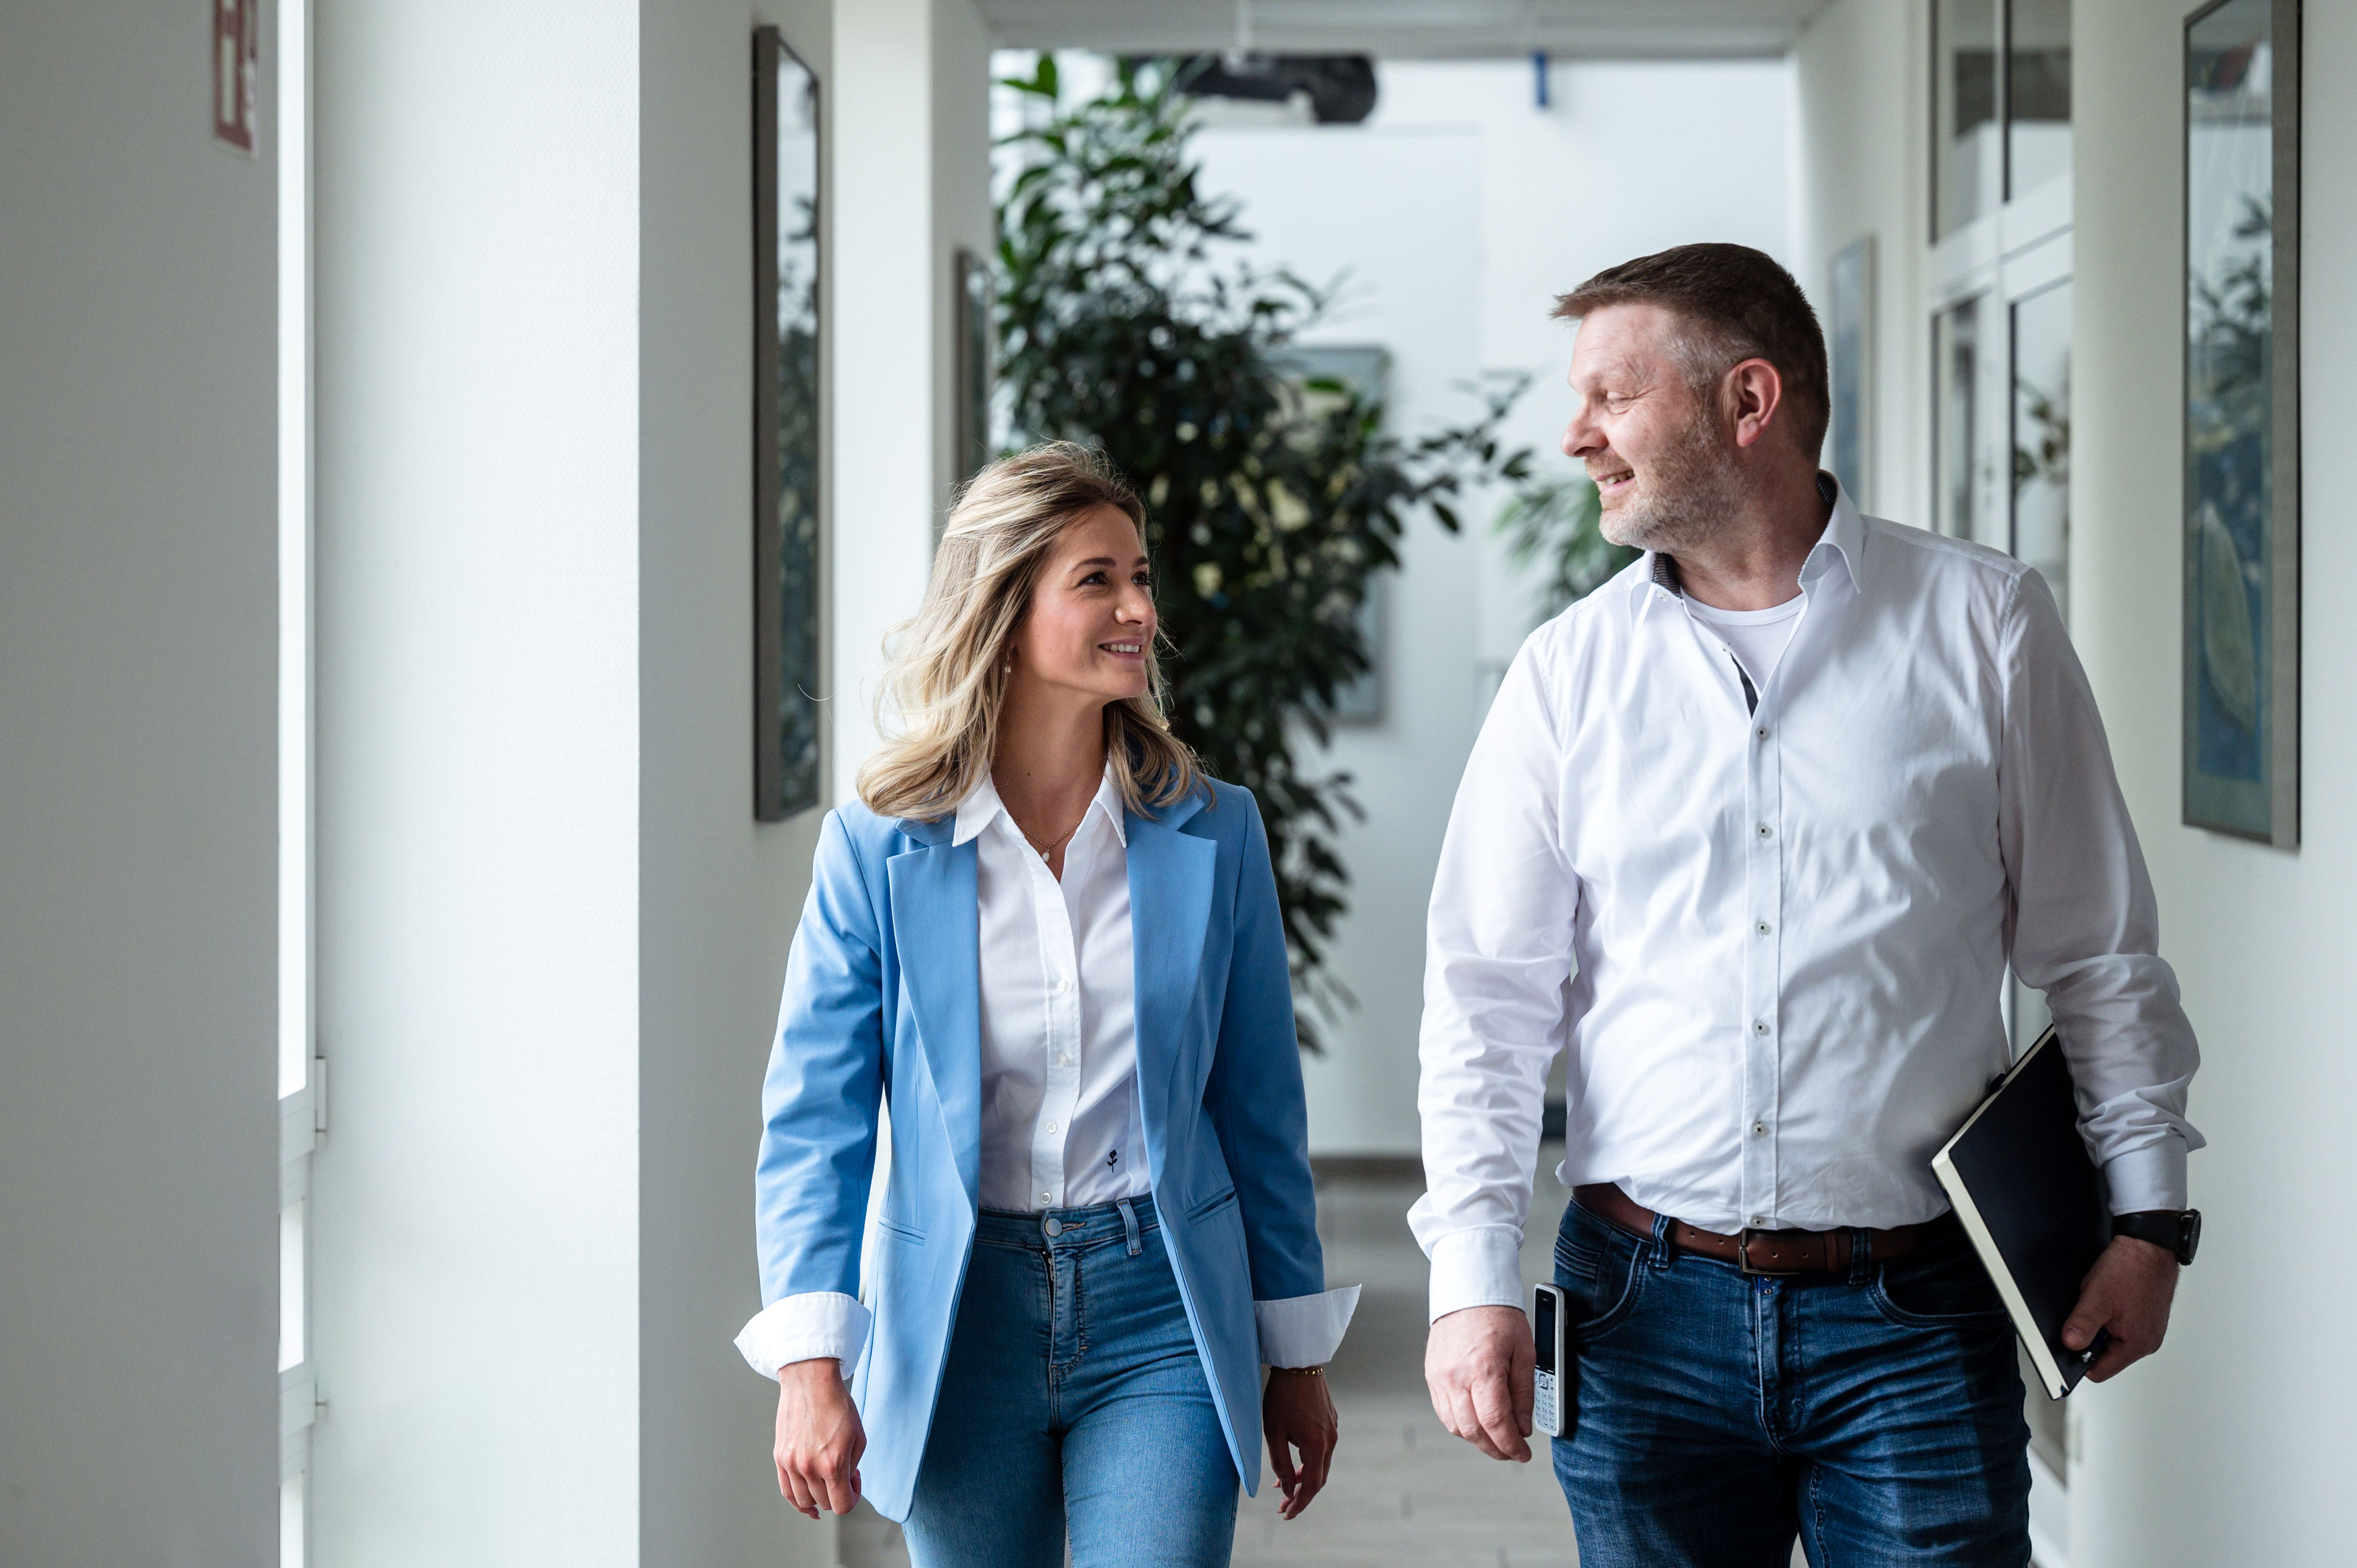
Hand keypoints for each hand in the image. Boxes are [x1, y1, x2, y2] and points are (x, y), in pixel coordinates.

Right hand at [773, 1359, 864, 1518]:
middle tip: (842, 1471)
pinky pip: (786, 1492)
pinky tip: (808, 1502)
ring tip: (826, 1480)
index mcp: (832, 1463)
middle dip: (837, 1492)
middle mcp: (809, 1467)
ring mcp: (791, 1464)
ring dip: (818, 1497)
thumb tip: (844, 1484)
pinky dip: (797, 1501)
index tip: (854, 1481)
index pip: (842, 1505)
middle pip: (824, 1503)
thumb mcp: (859, 1437)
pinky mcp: (779, 1457)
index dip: (853, 1497)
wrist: (810, 1381)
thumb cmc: (838, 1405)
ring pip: (804, 1501)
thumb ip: (852, 1467)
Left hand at [1262, 1369, 1338, 1519]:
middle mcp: (1331, 1441)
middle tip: (1282, 1505)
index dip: (1299, 1504)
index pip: (1311, 1486)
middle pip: (1318, 1478)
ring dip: (1303, 1477)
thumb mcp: (1274, 1432)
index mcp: (1317, 1446)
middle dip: (1301, 1494)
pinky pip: (1322, 1449)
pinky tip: (1293, 1460)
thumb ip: (1280, 1464)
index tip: (1286, 1515)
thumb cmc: (1282, 1396)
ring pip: (1320, 1464)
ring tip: (1283, 1484)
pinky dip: (1308, 1460)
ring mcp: (1333, 1430)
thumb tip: (1287, 1489)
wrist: (1299, 1363)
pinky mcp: (1331, 1421)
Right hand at [1423, 1304, 1532, 1461]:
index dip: (1511, 1446)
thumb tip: (1522, 1427)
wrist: (1468, 1292)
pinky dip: (1461, 1424)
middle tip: (1511, 1451)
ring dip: (1477, 1439)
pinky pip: (1443, 1412)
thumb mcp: (1524, 1352)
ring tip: (1495, 1438)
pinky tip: (1476, 1421)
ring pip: (1456, 1426)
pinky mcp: (1432, 1376)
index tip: (1523, 1453)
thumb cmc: (1498, 1317)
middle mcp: (1456, 1376)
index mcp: (1483, 1369)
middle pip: (1473, 1431)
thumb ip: (1524, 1393)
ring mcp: (1439, 1377)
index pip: (1495, 1422)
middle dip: (1495, 1449)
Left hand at [2061, 1235, 2179, 1381]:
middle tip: (2085, 1314)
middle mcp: (2147, 1341)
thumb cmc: (2131, 1269)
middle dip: (2090, 1338)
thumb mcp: (2097, 1298)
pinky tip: (2108, 1297)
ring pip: (2112, 1338)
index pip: (2100, 1371)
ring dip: (2099, 1324)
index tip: (2069, 1343)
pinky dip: (2110, 1314)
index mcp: (2136, 1345)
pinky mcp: (2147, 1315)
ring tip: (2099, 1302)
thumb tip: (2070, 1345)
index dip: (2079, 1360)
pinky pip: (2121, 1324)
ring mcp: (2148, 1328)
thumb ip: (2082, 1325)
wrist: (2149, 1244)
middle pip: (2106, 1356)